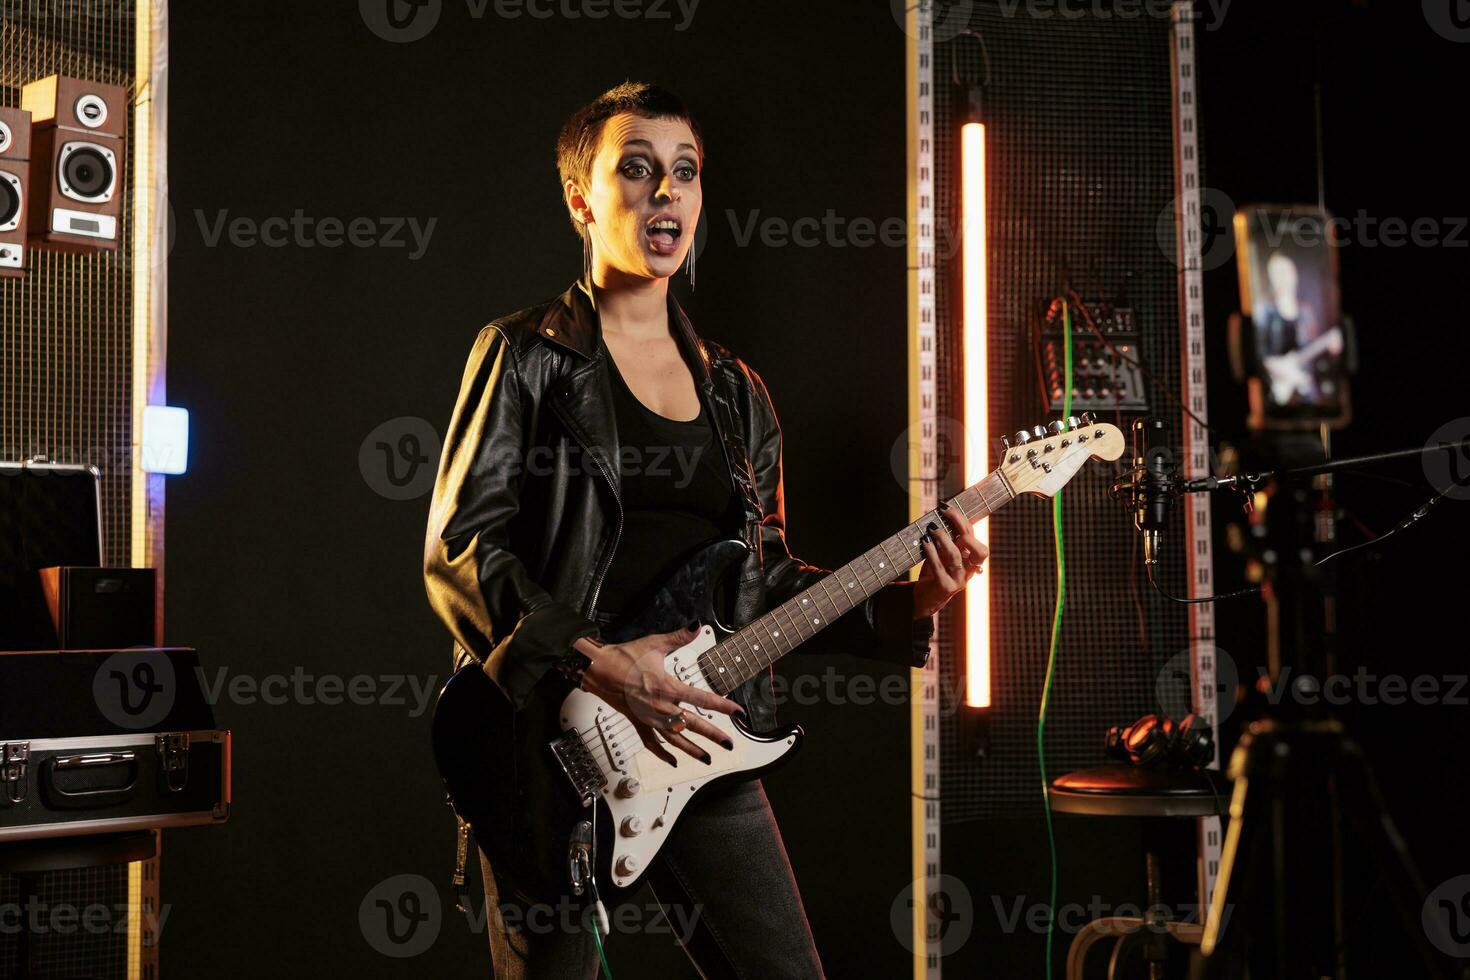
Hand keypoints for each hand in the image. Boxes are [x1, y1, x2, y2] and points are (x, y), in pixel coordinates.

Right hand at [575, 627, 741, 765]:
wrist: (597, 669)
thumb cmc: (624, 657)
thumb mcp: (654, 644)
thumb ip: (679, 637)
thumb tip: (696, 626)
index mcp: (667, 687)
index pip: (702, 699)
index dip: (722, 706)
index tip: (737, 712)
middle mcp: (660, 707)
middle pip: (692, 724)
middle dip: (713, 735)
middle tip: (729, 744)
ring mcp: (649, 717)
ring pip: (674, 738)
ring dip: (692, 750)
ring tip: (707, 759)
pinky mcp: (638, 722)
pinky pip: (651, 742)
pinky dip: (662, 753)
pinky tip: (673, 761)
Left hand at [912, 503, 988, 619]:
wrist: (923, 601)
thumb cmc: (933, 574)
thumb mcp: (941, 556)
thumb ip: (945, 541)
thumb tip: (938, 516)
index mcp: (971, 561)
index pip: (974, 537)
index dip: (964, 520)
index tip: (948, 506)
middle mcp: (969, 571)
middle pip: (977, 548)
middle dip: (961, 525)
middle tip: (944, 511)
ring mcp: (959, 580)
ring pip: (956, 556)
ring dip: (944, 537)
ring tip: (931, 527)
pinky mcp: (946, 588)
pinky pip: (939, 567)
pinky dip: (931, 552)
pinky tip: (924, 542)